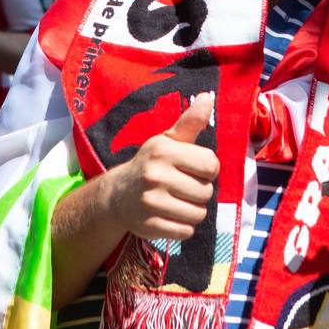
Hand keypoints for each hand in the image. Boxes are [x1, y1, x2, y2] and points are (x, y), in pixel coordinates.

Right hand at [99, 93, 219, 241]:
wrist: (117, 195)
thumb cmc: (151, 164)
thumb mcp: (167, 140)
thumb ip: (191, 121)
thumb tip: (208, 96)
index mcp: (163, 151)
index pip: (211, 165)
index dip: (207, 169)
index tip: (193, 169)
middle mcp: (155, 176)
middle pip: (206, 192)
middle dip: (200, 191)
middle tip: (182, 187)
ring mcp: (151, 203)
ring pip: (198, 214)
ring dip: (193, 210)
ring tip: (178, 202)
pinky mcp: (150, 226)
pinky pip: (186, 232)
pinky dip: (183, 227)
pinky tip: (170, 216)